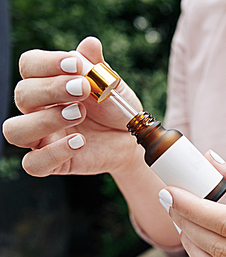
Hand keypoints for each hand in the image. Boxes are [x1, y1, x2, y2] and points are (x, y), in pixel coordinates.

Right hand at [2, 37, 143, 176]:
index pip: (29, 66)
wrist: (131, 138)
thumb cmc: (115, 108)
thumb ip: (97, 67)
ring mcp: (42, 137)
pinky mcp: (53, 163)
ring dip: (44, 120)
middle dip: (51, 89)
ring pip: (15, 130)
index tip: (76, 65)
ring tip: (79, 113)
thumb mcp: (111, 86)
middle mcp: (38, 110)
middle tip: (83, 89)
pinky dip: (53, 153)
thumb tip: (90, 44)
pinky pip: (34, 164)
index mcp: (48, 84)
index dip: (47, 63)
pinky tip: (80, 142)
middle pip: (22, 95)